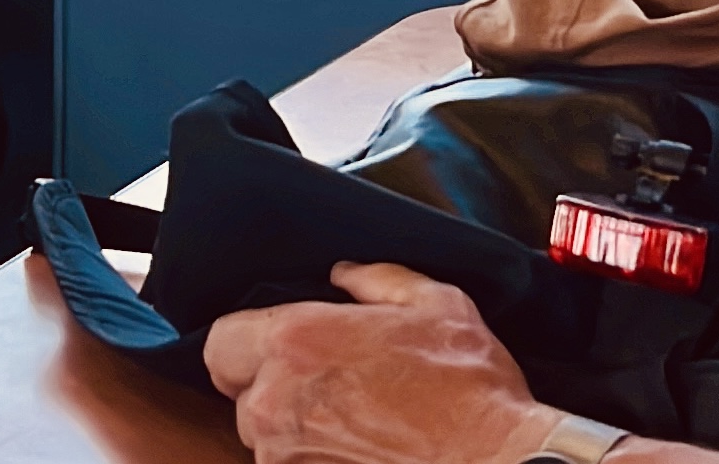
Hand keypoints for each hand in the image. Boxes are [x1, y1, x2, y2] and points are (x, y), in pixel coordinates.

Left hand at [203, 261, 557, 463]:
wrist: (499, 463)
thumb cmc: (468, 386)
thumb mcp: (433, 302)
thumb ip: (375, 279)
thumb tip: (342, 274)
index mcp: (297, 343)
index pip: (219, 343)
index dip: (243, 342)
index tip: (275, 344)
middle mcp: (280, 405)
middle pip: (241, 396)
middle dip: (272, 388)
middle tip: (323, 382)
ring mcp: (293, 459)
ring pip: (268, 442)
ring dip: (296, 430)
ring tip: (353, 418)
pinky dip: (318, 458)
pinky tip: (362, 445)